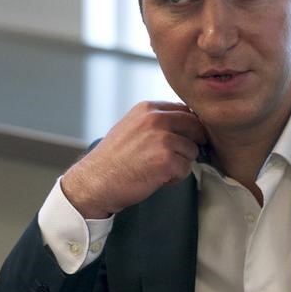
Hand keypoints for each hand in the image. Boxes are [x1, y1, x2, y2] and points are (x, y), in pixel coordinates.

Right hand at [61, 101, 205, 217]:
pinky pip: (186, 168)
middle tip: (174, 156)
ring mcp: (162, 139)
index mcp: (148, 109)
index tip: (183, 138)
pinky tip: (157, 178)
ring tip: (158, 168)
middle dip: (190, 143)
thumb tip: (186, 123)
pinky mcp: (166, 160)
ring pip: (192, 150)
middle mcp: (156, 119)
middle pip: (195, 127)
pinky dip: (175, 177)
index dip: (189, 127)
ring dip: (181, 163)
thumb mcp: (132, 126)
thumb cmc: (113, 159)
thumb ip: (156, 121)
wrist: (95, 182)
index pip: (185, 111)